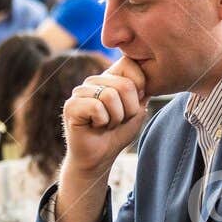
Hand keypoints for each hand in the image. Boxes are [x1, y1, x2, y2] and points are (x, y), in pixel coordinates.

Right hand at [62, 56, 147, 175]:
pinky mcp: (71, 105)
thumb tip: (150, 73)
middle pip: (125, 85)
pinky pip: (96, 107)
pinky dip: (102, 122)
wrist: (100, 157)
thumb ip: (143, 90)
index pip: (129, 64)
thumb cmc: (119, 133)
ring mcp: (80, 91)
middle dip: (128, 110)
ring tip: (106, 123)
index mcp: (110, 77)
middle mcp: (94, 80)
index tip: (132, 106)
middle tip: (117, 120)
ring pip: (110, 96)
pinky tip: (95, 126)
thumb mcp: (138, 109)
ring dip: (115, 117)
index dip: (140, 88)